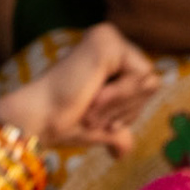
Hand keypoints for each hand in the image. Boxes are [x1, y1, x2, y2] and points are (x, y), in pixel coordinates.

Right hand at [0, 23, 158, 155]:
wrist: (37, 121)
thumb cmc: (61, 124)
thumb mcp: (98, 128)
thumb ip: (117, 133)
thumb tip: (124, 151)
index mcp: (108, 55)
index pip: (148, 86)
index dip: (127, 112)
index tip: (95, 121)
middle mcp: (109, 39)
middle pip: (152, 84)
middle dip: (125, 110)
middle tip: (90, 114)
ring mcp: (108, 37)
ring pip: (149, 81)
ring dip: (119, 106)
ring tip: (89, 107)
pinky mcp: (107, 42)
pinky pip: (141, 77)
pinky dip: (119, 97)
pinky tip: (93, 97)